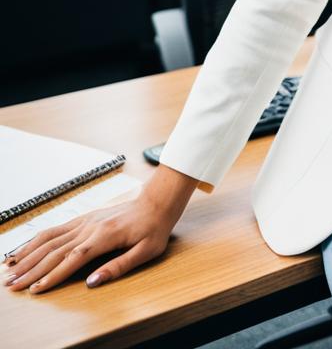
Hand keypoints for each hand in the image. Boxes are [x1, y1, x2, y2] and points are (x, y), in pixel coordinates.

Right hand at [3, 165, 196, 293]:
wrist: (157, 201)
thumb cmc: (154, 228)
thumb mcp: (146, 251)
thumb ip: (119, 267)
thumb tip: (93, 283)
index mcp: (105, 237)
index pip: (73, 259)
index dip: (53, 275)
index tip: (35, 290)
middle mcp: (91, 227)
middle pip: (55, 250)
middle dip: (32, 270)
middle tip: (12, 286)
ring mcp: (85, 221)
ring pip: (51, 239)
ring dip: (29, 255)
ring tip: (9, 270)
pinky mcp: (84, 218)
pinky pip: (56, 229)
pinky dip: (37, 240)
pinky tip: (24, 250)